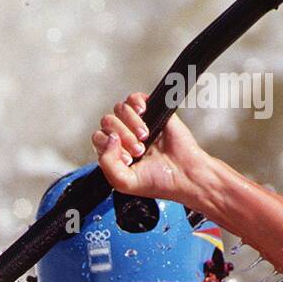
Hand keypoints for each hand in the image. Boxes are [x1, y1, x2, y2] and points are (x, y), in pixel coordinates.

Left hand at [92, 90, 208, 202]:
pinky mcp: (151, 112)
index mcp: (114, 154)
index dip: (110, 147)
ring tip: (145, 137)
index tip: (127, 159)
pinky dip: (136, 103)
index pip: (99, 139)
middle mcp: (123, 137)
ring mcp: (136, 124)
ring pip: (119, 110)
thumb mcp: (124, 183)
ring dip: (131, 123)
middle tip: (139, 150)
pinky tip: (143, 115)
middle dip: (123, 136)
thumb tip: (110, 139)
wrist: (184, 173)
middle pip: (107, 122)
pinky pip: (133, 98)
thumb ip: (107, 164)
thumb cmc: (158, 181)